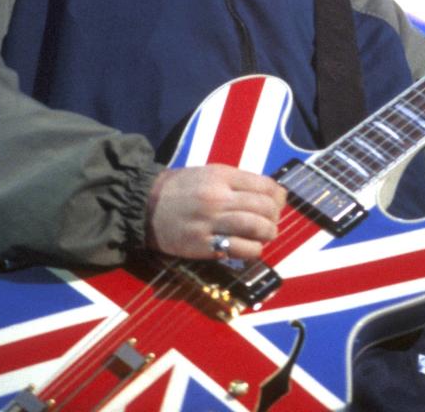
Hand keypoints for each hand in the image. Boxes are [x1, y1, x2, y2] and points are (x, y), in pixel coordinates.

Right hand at [145, 164, 286, 259]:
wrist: (145, 206)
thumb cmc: (181, 188)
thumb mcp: (210, 173)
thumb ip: (238, 182)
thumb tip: (271, 194)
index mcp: (221, 176)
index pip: (265, 185)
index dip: (279, 196)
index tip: (277, 203)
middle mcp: (218, 197)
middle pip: (264, 207)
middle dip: (275, 217)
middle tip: (271, 222)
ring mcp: (210, 222)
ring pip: (256, 228)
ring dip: (268, 233)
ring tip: (265, 235)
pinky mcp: (203, 245)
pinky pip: (239, 249)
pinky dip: (253, 250)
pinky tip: (250, 248)